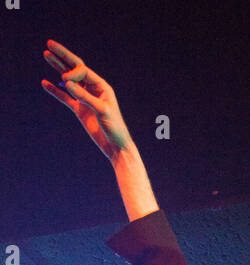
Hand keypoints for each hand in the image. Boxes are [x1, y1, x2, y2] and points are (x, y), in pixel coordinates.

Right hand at [41, 41, 132, 161]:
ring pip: (68, 81)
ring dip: (57, 68)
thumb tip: (66, 83)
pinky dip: (55, 91)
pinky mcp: (80, 110)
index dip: (72, 72)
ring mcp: (85, 99)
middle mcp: (93, 89)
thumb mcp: (101, 110)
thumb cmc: (114, 128)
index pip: (83, 71)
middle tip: (49, 44)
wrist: (116, 147)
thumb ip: (85, 97)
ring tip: (46, 55)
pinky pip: (65, 97)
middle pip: (75, 69)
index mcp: (102, 86)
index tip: (65, 80)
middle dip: (62, 57)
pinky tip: (45, 83)